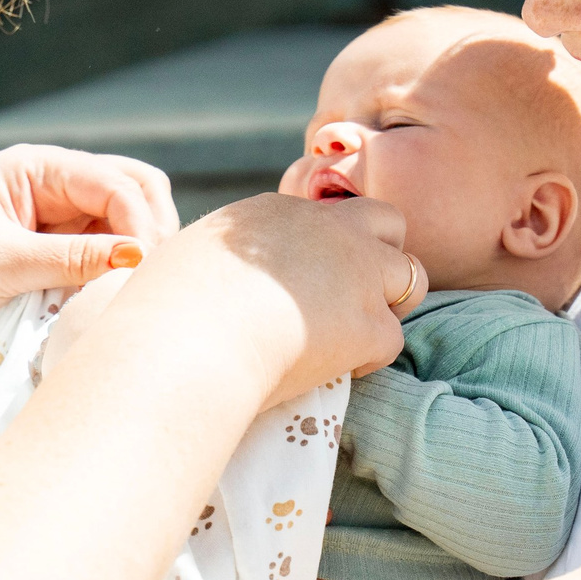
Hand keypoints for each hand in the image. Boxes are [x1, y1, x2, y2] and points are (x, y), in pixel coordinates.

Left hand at [0, 146, 180, 359]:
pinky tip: (100, 308)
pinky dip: (103, 286)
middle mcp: (50, 192)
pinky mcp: (46, 265)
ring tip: (120, 297)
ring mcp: (50, 229)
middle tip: (146, 281)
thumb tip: (138, 257)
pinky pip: (93, 269)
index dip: (139, 222)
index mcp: (35, 170)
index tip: (143, 268)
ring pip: (118, 235)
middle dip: (147, 233)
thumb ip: (71, 260)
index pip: (115, 183)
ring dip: (125, 263)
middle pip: (130, 197)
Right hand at [108, 193, 412, 409]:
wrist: (190, 339)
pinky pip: (394, 339)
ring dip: (389, 305)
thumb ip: (218, 258)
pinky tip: (341, 369)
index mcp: (280, 210)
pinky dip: (372, 357)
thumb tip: (207, 274)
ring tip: (355, 335)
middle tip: (353, 296)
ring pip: (411, 277)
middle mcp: (328, 230)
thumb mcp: (188, 256)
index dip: (328, 246)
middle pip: (389, 223)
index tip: (309, 279)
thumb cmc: (169, 304)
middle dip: (381, 255)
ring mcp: (356, 275)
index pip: (328, 213)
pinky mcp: (367, 324)